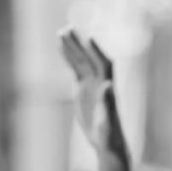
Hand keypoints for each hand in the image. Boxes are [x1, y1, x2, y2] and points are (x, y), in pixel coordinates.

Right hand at [58, 28, 126, 156]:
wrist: (107, 141)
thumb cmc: (110, 134)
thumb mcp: (108, 121)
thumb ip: (108, 103)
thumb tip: (108, 85)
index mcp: (107, 87)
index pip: (103, 64)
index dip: (96, 51)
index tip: (88, 38)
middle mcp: (100, 81)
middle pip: (90, 58)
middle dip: (80, 43)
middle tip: (68, 29)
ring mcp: (91, 83)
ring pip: (81, 60)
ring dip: (72, 46)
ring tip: (61, 32)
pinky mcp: (82, 88)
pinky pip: (75, 68)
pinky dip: (68, 57)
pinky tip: (61, 47)